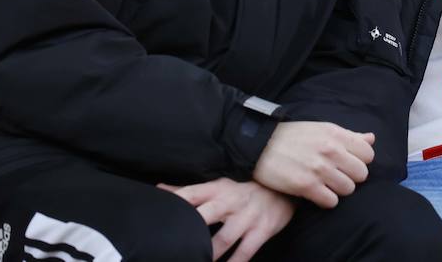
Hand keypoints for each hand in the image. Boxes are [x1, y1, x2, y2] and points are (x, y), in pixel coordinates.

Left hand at [158, 178, 294, 261]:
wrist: (284, 189)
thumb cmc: (243, 190)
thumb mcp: (219, 186)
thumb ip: (189, 190)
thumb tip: (159, 189)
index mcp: (217, 189)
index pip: (190, 194)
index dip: (174, 204)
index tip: (157, 218)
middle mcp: (231, 201)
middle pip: (205, 215)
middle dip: (191, 230)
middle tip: (173, 248)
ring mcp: (247, 217)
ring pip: (223, 240)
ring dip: (208, 255)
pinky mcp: (262, 231)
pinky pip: (244, 253)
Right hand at [253, 121, 374, 207]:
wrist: (259, 145)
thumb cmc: (293, 136)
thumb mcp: (322, 129)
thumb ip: (349, 136)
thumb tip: (371, 139)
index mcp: (336, 134)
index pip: (368, 154)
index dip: (360, 161)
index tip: (348, 164)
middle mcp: (331, 150)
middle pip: (361, 174)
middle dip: (351, 177)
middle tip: (337, 176)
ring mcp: (319, 168)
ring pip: (348, 189)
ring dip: (338, 190)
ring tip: (326, 184)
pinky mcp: (306, 185)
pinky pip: (331, 201)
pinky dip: (326, 200)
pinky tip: (317, 193)